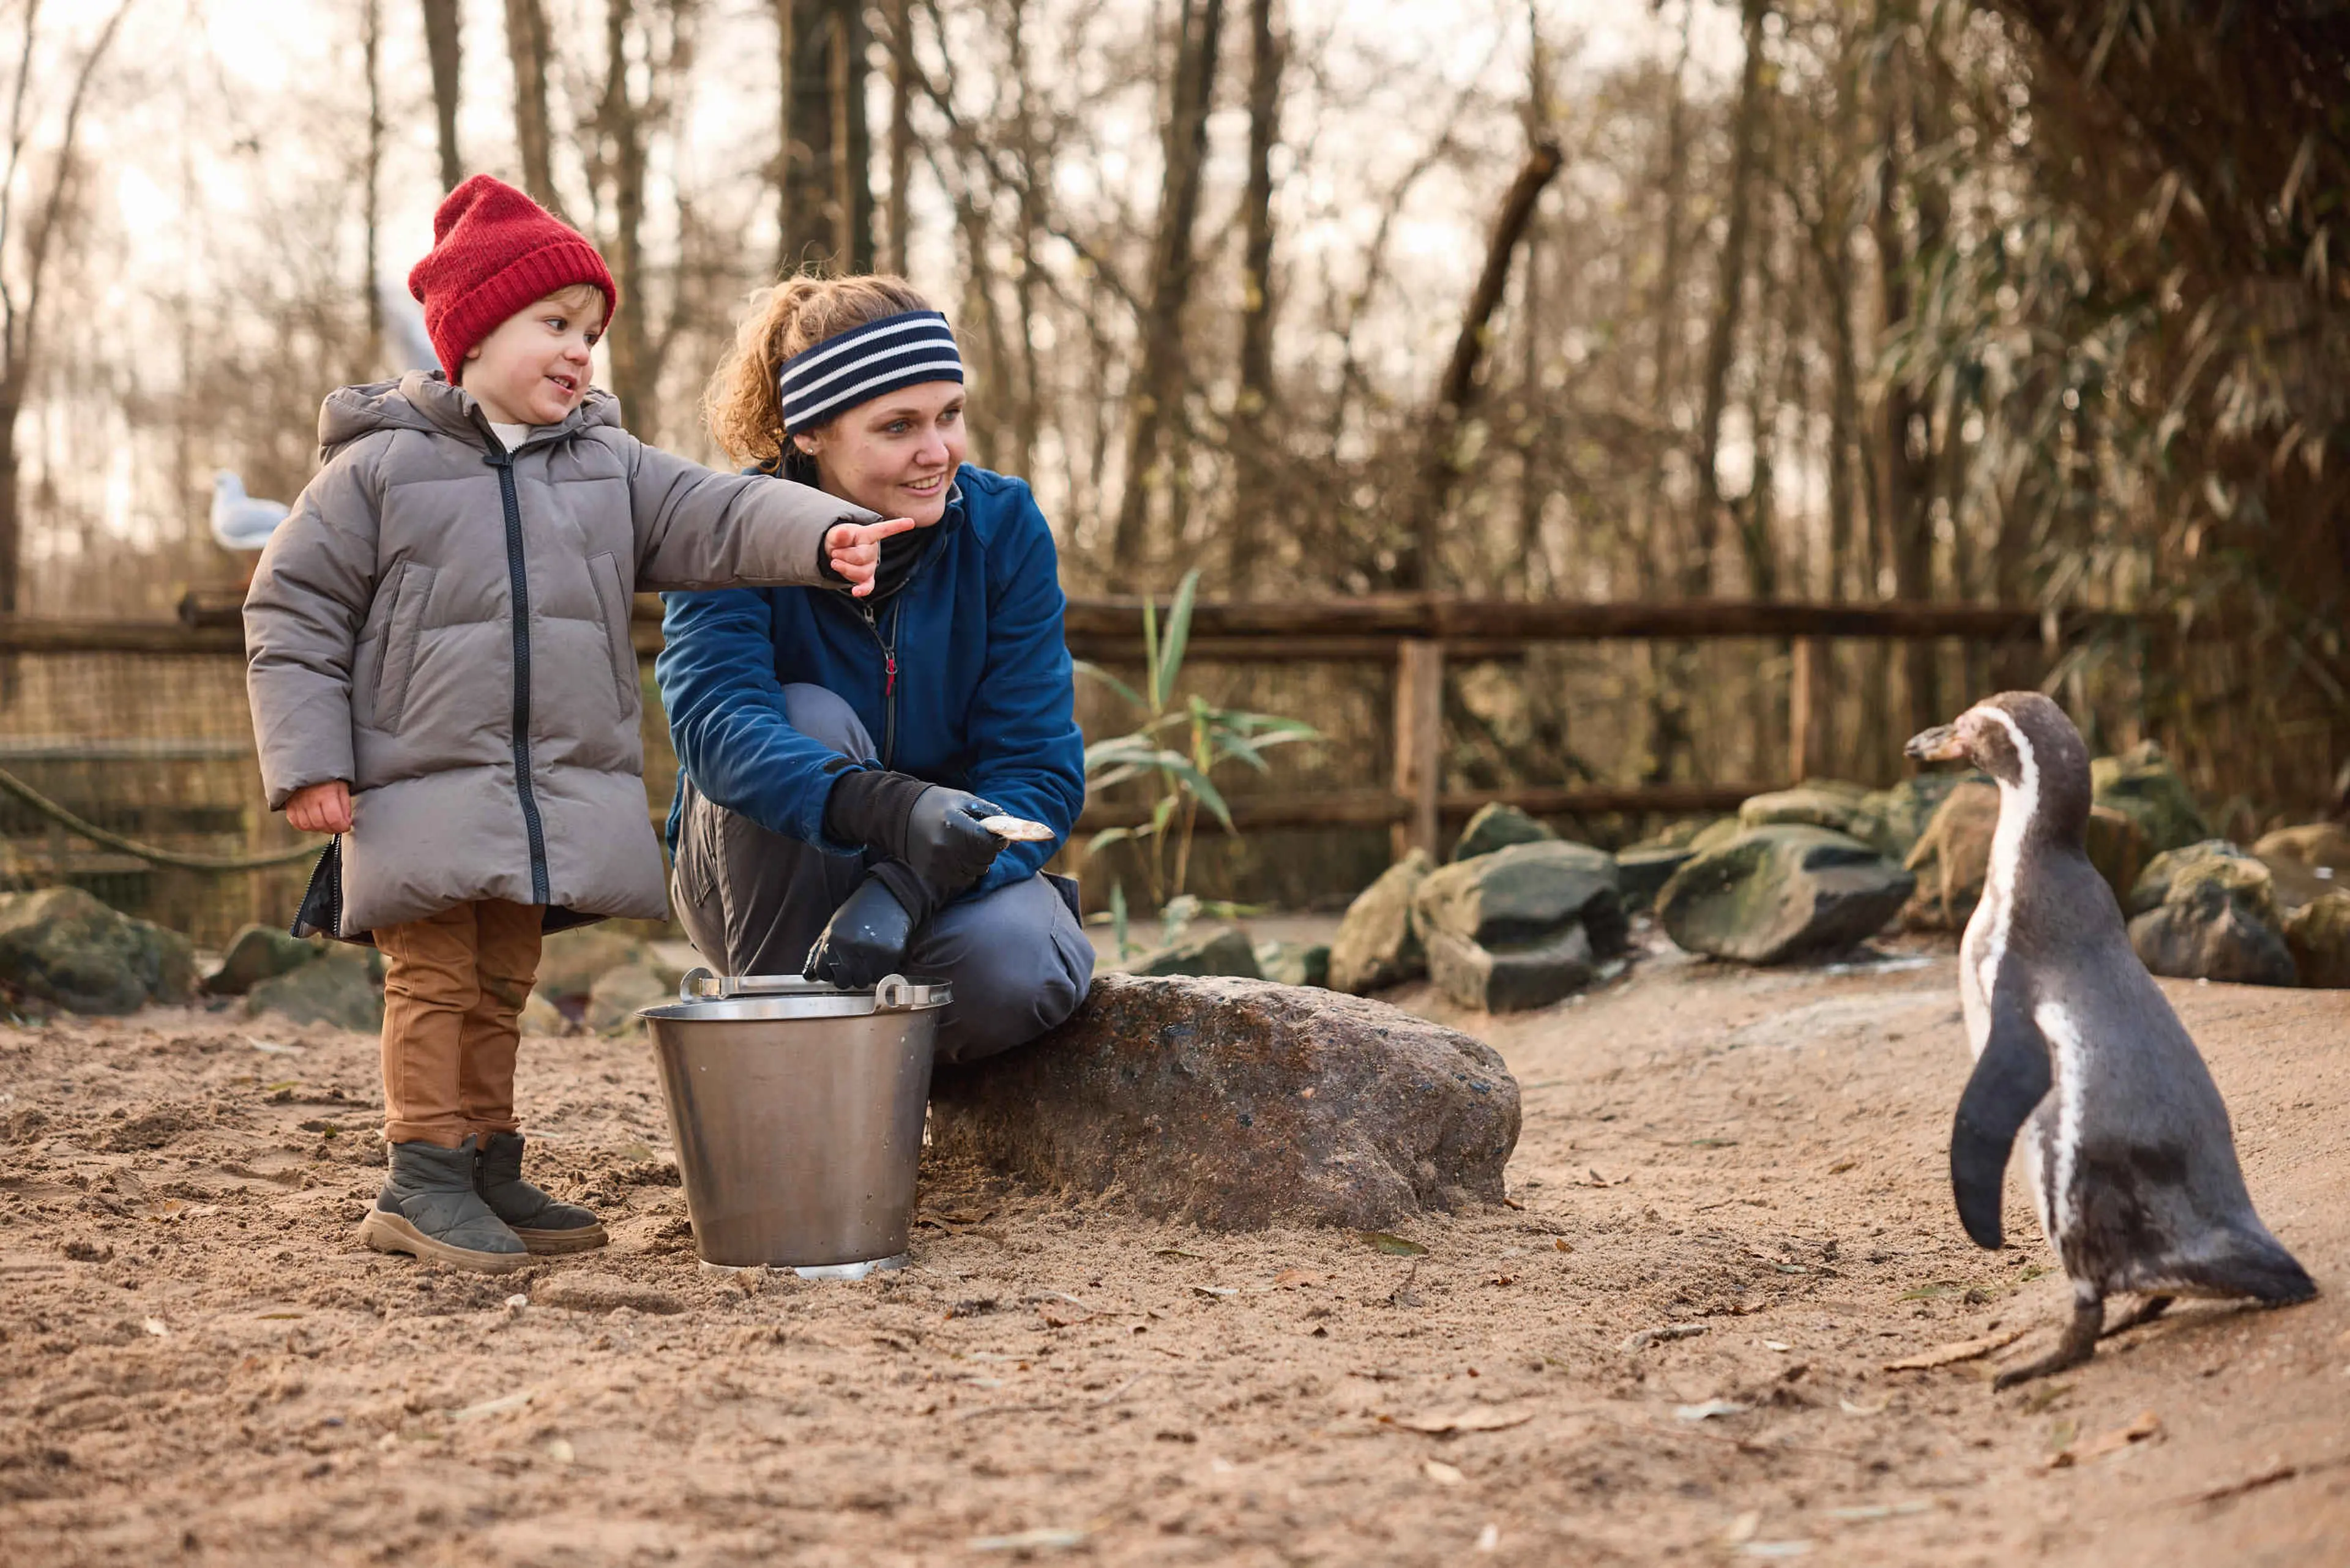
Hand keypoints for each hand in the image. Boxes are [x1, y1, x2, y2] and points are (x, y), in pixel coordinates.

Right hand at [286, 780, 352, 833]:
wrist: (305, 762)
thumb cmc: (326, 774)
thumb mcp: (341, 785)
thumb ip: (345, 804)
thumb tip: (346, 821)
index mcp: (326, 793)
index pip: (334, 819)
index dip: (342, 826)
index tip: (345, 825)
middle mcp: (309, 799)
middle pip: (320, 824)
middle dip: (332, 828)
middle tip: (337, 825)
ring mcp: (297, 802)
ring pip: (307, 825)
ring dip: (318, 827)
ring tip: (325, 822)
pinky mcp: (288, 804)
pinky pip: (295, 822)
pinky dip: (305, 825)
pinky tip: (313, 820)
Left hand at [803, 875, 914, 988]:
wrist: (886, 897)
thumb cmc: (857, 913)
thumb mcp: (832, 928)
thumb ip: (818, 952)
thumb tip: (808, 976)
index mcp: (833, 941)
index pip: (824, 973)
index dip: (831, 970)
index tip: (839, 963)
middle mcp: (850, 948)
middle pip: (843, 982)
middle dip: (847, 976)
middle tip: (854, 963)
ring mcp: (871, 953)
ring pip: (863, 982)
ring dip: (864, 975)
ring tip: (868, 958)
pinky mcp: (890, 955)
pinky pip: (882, 976)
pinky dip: (881, 970)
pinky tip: (880, 955)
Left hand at [824, 516, 918, 596]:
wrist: (836, 553)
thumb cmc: (840, 541)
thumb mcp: (836, 533)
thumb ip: (839, 534)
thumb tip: (842, 533)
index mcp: (868, 535)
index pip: (883, 529)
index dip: (897, 526)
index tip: (911, 522)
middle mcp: (873, 550)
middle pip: (862, 557)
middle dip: (844, 555)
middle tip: (833, 552)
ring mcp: (871, 565)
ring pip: (862, 572)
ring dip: (844, 569)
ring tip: (835, 562)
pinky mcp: (867, 578)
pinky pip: (868, 586)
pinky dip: (862, 590)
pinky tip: (856, 592)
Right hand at [825, 770, 1007, 896]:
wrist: (901, 815)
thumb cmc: (938, 804)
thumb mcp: (965, 800)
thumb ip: (990, 812)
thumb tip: (1011, 828)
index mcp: (953, 824)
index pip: (989, 842)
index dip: (998, 840)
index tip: (998, 835)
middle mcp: (944, 847)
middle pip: (985, 858)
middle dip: (988, 849)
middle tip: (978, 838)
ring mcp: (936, 863)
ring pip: (976, 871)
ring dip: (978, 861)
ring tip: (964, 845)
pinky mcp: (931, 874)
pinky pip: (962, 879)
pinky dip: (966, 870)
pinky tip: (955, 855)